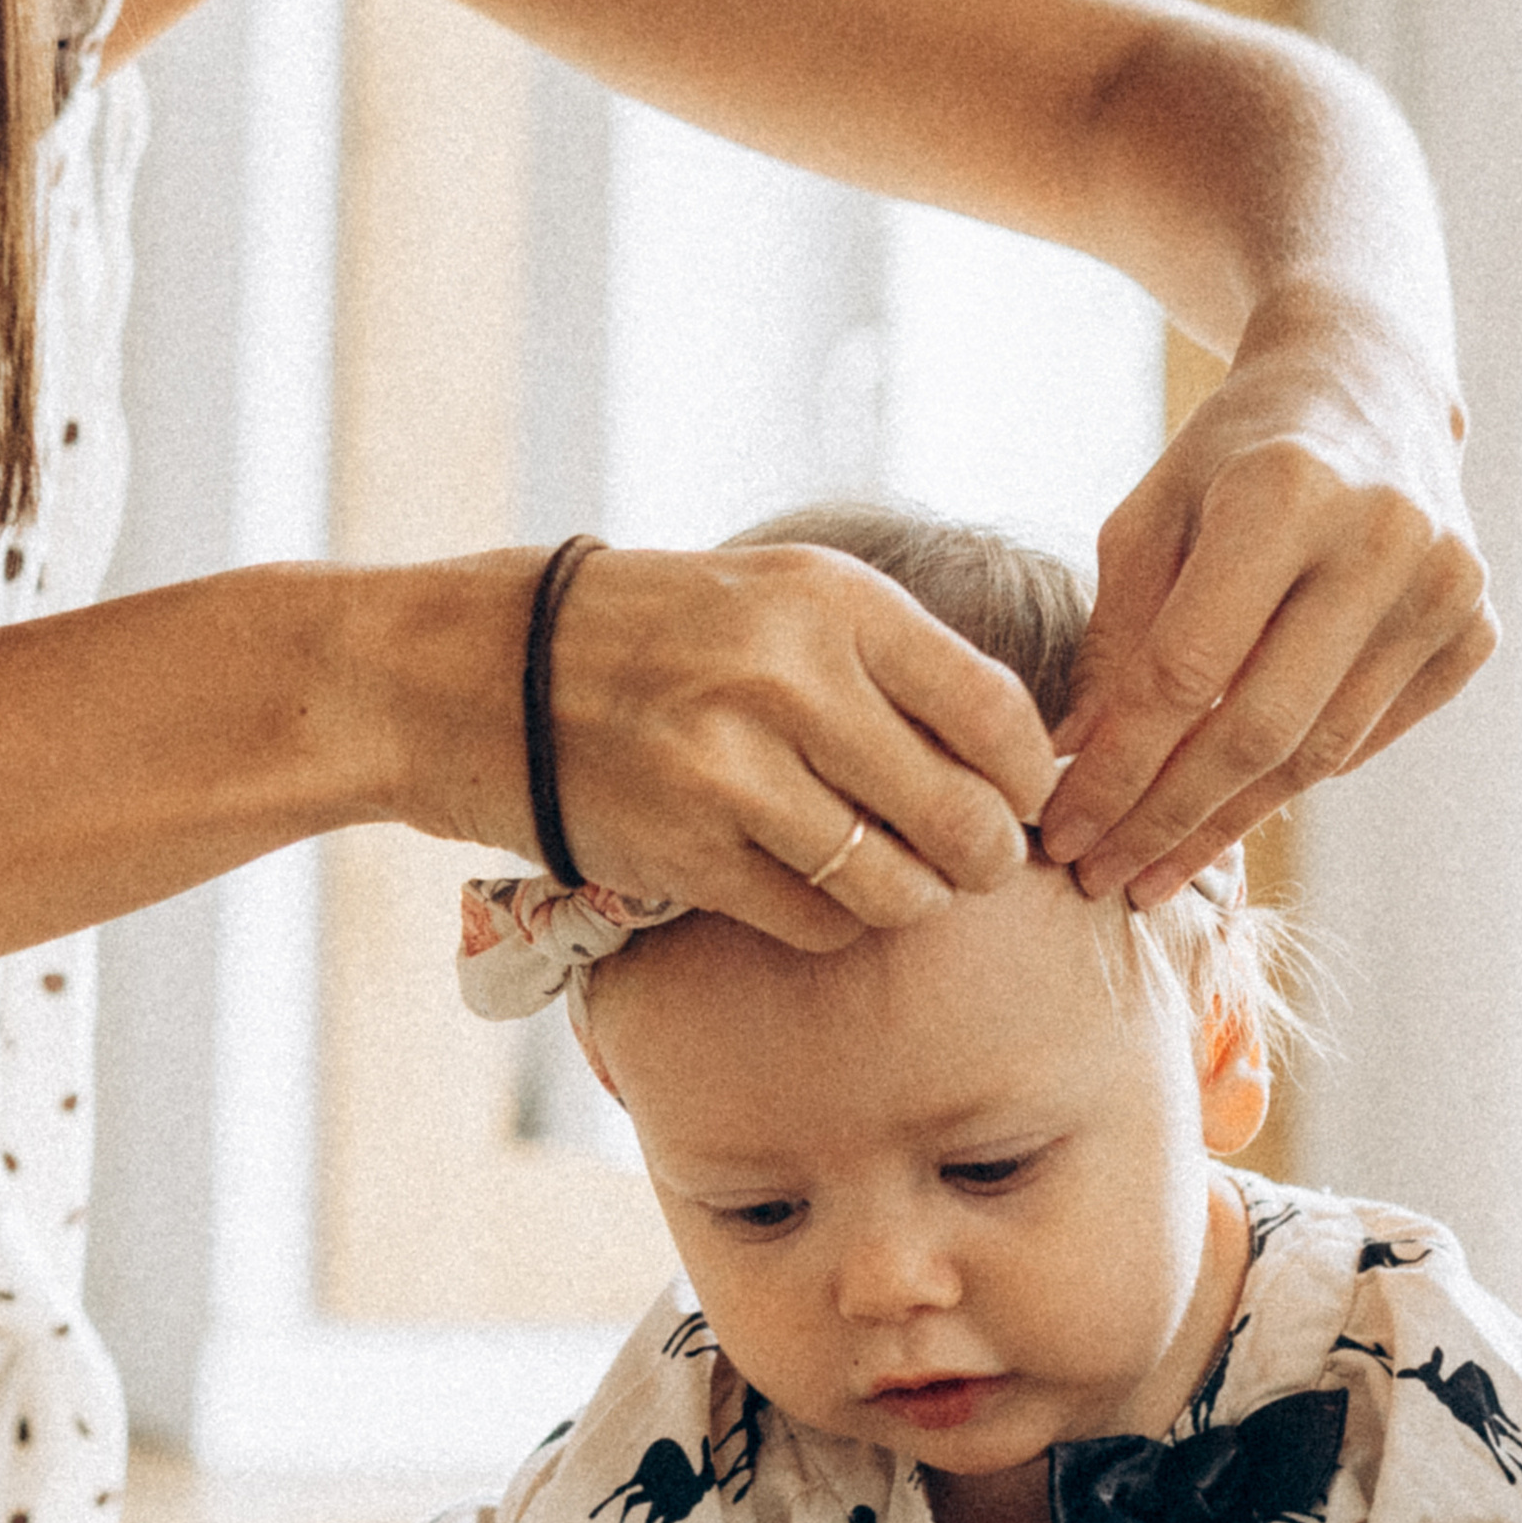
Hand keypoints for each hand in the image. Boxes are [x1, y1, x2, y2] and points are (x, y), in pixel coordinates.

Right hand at [541, 540, 1062, 951]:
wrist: (492, 673)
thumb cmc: (670, 634)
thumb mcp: (789, 598)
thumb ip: (901, 663)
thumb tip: (1026, 764)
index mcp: (833, 600)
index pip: (995, 713)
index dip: (1029, 778)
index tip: (1021, 798)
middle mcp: (788, 681)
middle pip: (961, 816)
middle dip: (988, 857)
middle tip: (975, 860)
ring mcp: (733, 773)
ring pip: (898, 886)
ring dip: (913, 898)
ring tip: (894, 875)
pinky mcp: (688, 854)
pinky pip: (820, 924)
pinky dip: (835, 920)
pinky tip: (810, 886)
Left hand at [1037, 292, 1495, 903]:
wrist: (1368, 390)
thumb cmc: (1230, 459)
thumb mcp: (1150, 518)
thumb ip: (1114, 642)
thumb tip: (1075, 766)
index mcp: (1284, 491)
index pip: (1186, 671)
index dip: (1116, 767)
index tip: (1058, 830)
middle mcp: (1383, 538)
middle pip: (1258, 728)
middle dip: (1165, 819)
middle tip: (1099, 879)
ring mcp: (1446, 586)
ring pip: (1318, 752)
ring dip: (1225, 823)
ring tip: (1148, 870)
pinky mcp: (1477, 627)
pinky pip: (1368, 738)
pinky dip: (1293, 781)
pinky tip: (1227, 813)